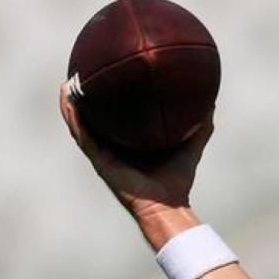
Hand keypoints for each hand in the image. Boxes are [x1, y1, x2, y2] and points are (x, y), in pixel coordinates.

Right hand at [59, 82, 211, 224]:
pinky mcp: (100, 161)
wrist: (168, 206)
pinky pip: (82, 135)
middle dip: (84, 98)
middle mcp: (113, 147)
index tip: (105, 74)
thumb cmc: (178, 181)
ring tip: (66, 83)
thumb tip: (211, 101)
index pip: (115, 117)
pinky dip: (73, 117)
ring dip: (71, 104)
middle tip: (80, 73)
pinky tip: (69, 100)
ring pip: (81, 124)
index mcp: (129, 143)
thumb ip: (200, 126)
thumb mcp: (190, 145)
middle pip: (93, 118)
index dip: (108, 98)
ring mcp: (104, 154)